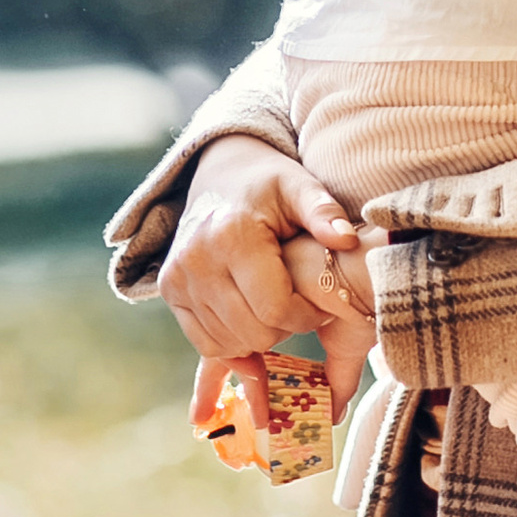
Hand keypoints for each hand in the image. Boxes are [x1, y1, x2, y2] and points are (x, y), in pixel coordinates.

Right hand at [157, 132, 364, 368]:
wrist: (219, 172)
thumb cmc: (268, 184)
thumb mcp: (300, 187)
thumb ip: (324, 213)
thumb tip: (347, 240)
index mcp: (233, 235)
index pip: (275, 309)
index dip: (306, 317)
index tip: (320, 304)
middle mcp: (198, 259)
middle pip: (253, 332)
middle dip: (286, 329)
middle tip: (299, 307)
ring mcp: (178, 277)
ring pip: (228, 343)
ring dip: (260, 337)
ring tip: (277, 308)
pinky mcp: (169, 289)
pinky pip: (204, 342)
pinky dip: (233, 344)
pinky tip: (253, 323)